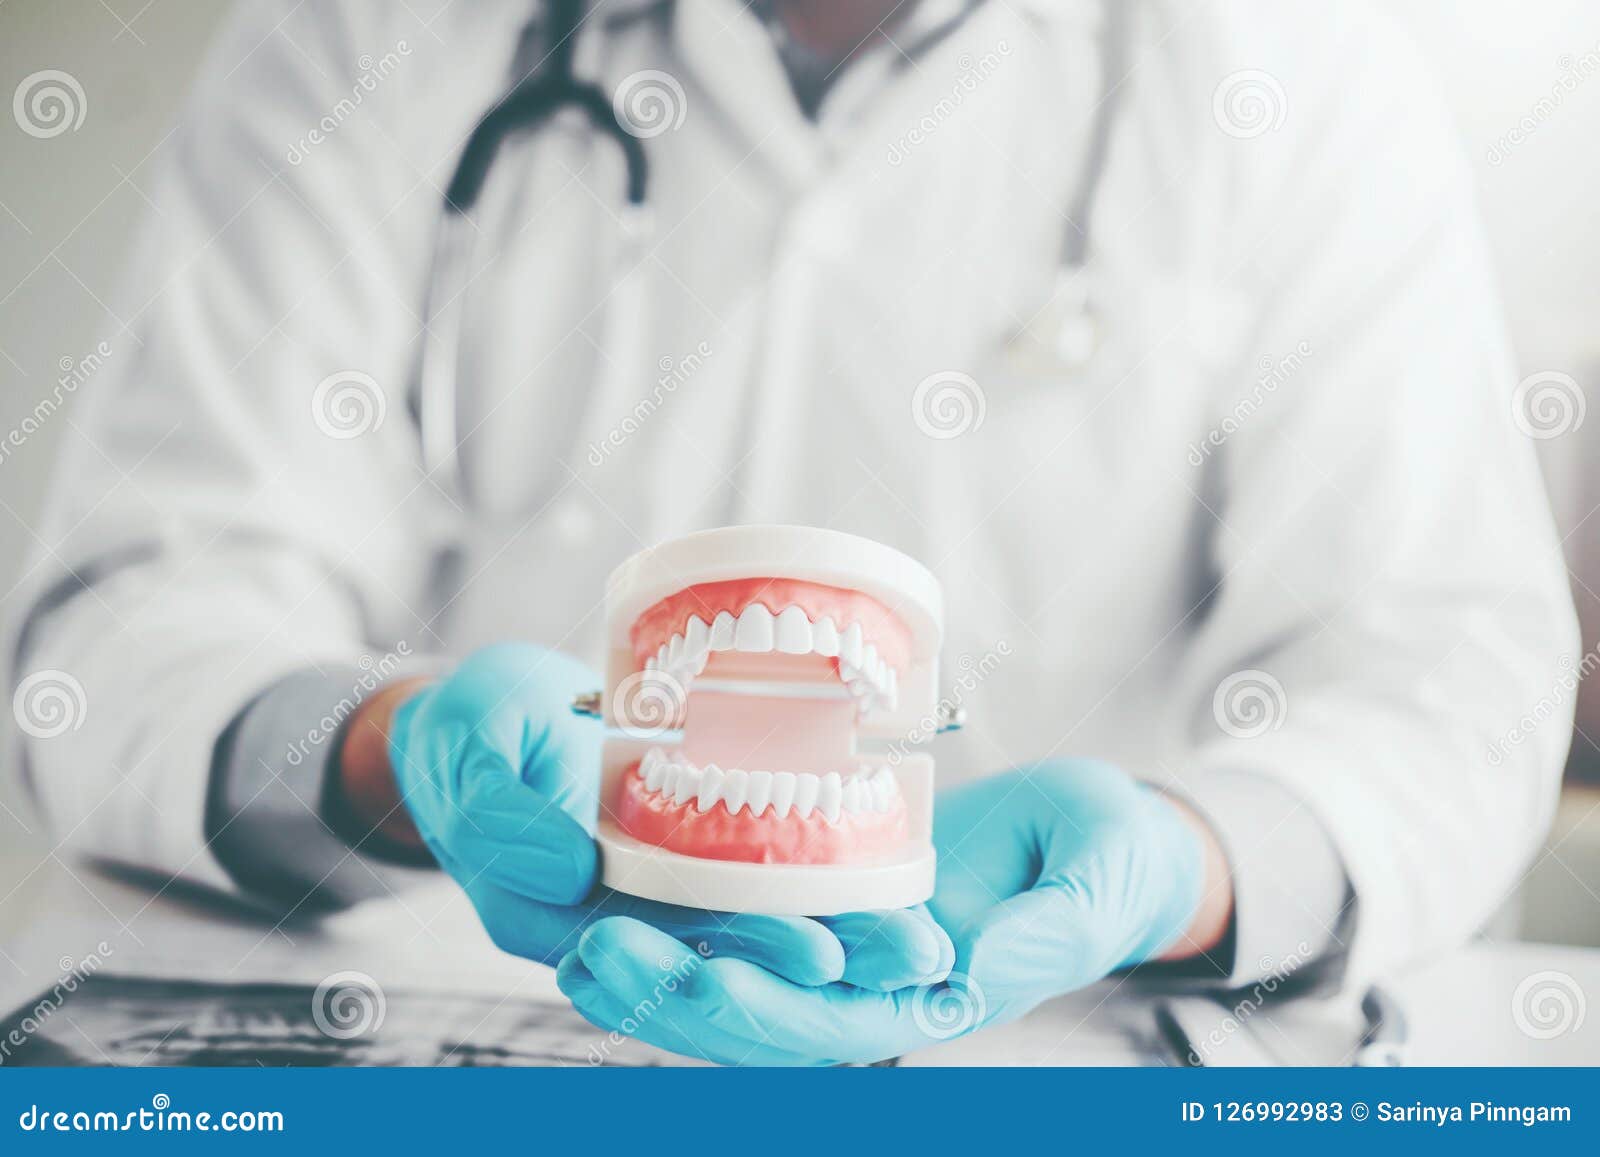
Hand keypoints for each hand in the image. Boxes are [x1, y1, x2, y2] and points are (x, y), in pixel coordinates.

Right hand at [343, 642, 948, 987]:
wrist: (480, 722)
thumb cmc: (464, 736)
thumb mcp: (466, 755)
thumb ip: (504, 817)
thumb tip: (568, 871)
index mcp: (553, 916)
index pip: (657, 951)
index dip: (738, 956)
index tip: (818, 951)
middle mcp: (615, 914)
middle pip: (723, 947)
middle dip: (819, 950)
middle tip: (906, 946)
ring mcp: (653, 884)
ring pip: (748, 915)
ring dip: (833, 921)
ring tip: (918, 926)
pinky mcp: (682, 846)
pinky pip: (749, 867)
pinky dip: (812, 871)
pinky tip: (882, 869)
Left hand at [557, 760, 1227, 1063]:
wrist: (1092, 840)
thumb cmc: (1106, 863)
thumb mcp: (1089, 890)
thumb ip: (1043, 934)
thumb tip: (974, 970)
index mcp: (933, 1001)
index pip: (836, 1027)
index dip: (766, 1013)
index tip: (699, 979)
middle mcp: (874, 988)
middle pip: (760, 1013)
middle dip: (676, 996)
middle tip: (593, 955)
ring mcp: (846, 945)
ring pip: (738, 971)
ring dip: (657, 968)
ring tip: (578, 940)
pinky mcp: (831, 893)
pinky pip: (746, 913)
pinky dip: (684, 913)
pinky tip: (618, 896)